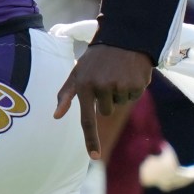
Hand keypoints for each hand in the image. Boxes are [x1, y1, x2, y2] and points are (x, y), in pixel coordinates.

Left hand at [55, 43, 152, 158]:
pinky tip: (129, 72)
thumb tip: (56, 116)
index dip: (91, 139)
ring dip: (120, 91)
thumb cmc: (96, 58)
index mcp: (85, 86)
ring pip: (120, 103)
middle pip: (106, 111)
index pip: (87, 119)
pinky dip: (132, 86)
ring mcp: (120, 86)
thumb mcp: (77, 72)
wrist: (124, 37)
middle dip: (107, 99)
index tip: (94, 156)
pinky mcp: (137, 84)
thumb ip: (66, 94)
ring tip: (117, 72)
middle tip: (107, 78)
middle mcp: (102, 87)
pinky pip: (134, 96)